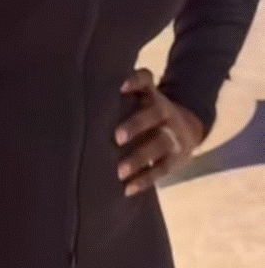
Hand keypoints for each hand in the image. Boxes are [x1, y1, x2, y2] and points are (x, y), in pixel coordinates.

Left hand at [115, 68, 205, 196]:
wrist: (188, 129)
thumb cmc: (147, 113)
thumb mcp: (140, 99)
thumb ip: (118, 98)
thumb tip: (79, 102)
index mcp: (152, 94)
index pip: (146, 79)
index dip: (135, 81)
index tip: (120, 87)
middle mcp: (165, 112)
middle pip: (154, 114)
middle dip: (136, 125)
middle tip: (117, 137)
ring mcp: (173, 135)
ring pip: (159, 145)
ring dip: (139, 158)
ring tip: (119, 171)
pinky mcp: (176, 159)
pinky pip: (161, 169)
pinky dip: (144, 180)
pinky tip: (128, 188)